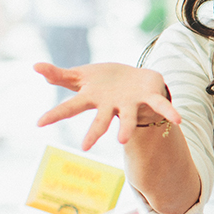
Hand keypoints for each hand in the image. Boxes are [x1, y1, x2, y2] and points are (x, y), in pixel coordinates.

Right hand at [35, 62, 178, 150]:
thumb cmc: (105, 82)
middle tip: (85, 147)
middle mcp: (111, 106)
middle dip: (94, 132)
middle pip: (100, 120)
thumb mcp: (81, 76)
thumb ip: (58, 75)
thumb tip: (35, 66)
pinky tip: (178, 120)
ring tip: (122, 140)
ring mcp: (130, 104)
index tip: (39, 123)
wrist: (135, 80)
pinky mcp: (148, 97)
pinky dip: (169, 112)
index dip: (55, 114)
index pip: (71, 107)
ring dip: (125, 128)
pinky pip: (159, 105)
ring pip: (127, 118)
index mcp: (93, 99)